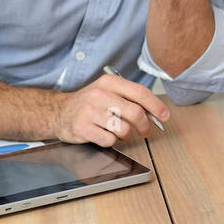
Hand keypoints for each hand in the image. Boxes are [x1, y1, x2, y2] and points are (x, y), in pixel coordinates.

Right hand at [54, 74, 170, 145]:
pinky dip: (111, 141)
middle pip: (135, 113)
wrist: (59, 112)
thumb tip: (156, 113)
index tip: (164, 116)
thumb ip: (131, 99)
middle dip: (145, 125)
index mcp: (110, 82)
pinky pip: (109, 140)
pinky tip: (104, 135)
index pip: (140, 93)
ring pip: (123, 128)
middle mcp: (99, 94)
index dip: (156, 106)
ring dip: (125, 134)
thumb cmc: (90, 103)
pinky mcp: (82, 128)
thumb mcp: (109, 92)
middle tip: (145, 131)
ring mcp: (89, 111)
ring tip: (118, 131)